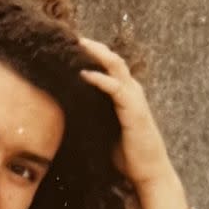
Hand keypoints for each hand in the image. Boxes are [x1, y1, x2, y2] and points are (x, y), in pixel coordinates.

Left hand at [77, 37, 175, 189]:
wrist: (147, 172)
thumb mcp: (100, 129)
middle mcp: (130, 91)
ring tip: (76, 45)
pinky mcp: (134, 111)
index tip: (67, 46)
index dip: (89, 54)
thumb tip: (60, 112)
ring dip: (96, 54)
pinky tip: (83, 74)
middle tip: (68, 37)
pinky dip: (100, 79)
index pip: (106, 66)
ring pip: (115, 67)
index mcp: (122, 94)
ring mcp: (134, 99)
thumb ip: (88, 116)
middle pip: (110, 59)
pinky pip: (116, 89)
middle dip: (91, 46)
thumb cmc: (124, 153)